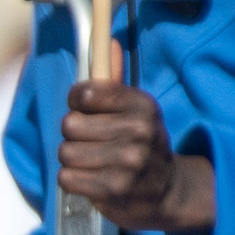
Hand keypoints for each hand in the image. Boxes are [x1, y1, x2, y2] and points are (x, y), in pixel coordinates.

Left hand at [58, 80, 214, 233]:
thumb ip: (114, 82)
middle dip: (75, 135)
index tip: (85, 111)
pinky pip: (66, 177)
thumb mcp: (136, 112)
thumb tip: (106, 42)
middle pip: (69, 124)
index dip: (77, 103)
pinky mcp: (113, 188)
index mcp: (142, 106)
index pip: (85, 94)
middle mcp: (138, 131)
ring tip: (94, 163)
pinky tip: (92, 180)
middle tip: (94, 144)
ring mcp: (127, 161)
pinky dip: (73, 180)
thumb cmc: (143, 146)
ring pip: (65, 152)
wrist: (169, 192)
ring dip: (73, 160)